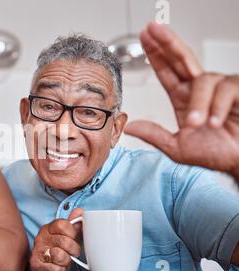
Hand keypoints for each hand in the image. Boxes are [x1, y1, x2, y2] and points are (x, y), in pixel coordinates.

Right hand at [29, 208, 82, 270]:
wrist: (42, 265)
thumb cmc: (57, 247)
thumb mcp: (66, 234)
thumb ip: (73, 223)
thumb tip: (80, 211)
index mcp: (48, 228)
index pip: (63, 225)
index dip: (73, 232)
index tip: (73, 237)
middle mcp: (41, 238)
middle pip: (65, 241)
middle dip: (74, 249)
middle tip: (72, 252)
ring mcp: (37, 251)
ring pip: (60, 256)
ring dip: (66, 261)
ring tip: (64, 260)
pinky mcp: (36, 265)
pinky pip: (56, 269)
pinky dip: (60, 270)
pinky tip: (57, 267)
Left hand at [125, 22, 238, 173]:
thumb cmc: (215, 153)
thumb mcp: (178, 148)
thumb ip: (155, 135)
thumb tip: (130, 127)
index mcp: (183, 98)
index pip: (167, 71)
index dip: (156, 55)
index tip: (144, 38)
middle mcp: (200, 89)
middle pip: (182, 59)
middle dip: (167, 42)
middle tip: (152, 28)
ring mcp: (220, 88)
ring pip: (203, 80)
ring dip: (198, 103)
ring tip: (196, 124)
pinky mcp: (238, 91)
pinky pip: (225, 89)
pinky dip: (216, 106)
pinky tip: (214, 121)